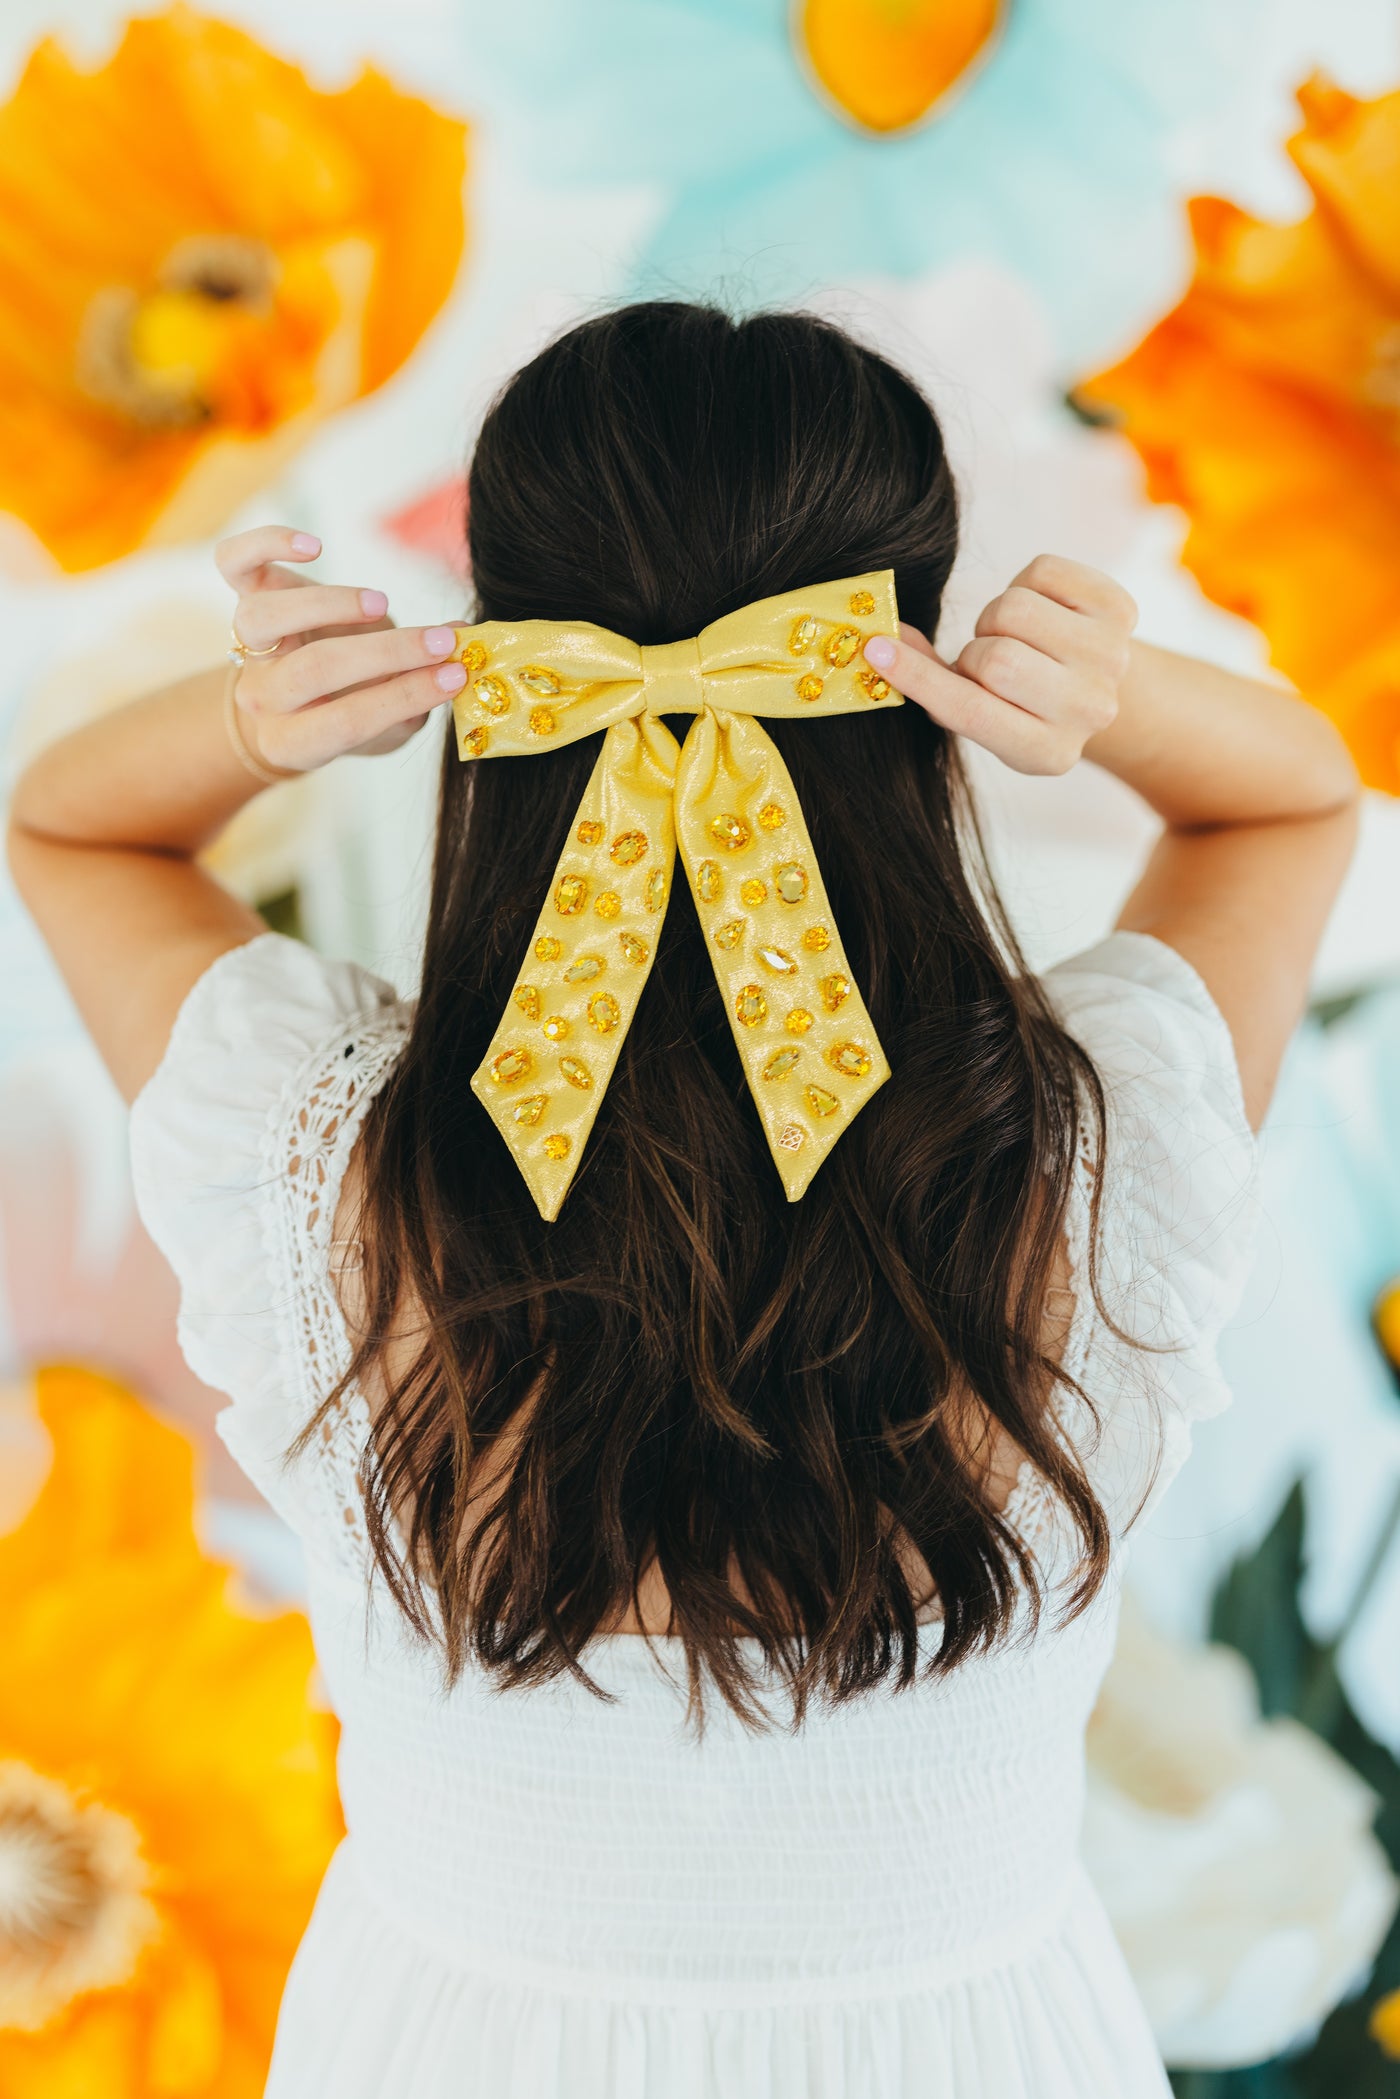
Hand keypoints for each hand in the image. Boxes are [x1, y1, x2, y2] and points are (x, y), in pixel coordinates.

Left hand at [219, 525, 465, 770]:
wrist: (290, 703)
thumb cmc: (349, 714)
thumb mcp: (386, 726)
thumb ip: (418, 696)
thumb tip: (461, 648)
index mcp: (292, 740)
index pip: (346, 722)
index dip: (403, 697)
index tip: (455, 675)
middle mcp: (263, 694)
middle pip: (314, 670)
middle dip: (387, 653)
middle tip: (441, 642)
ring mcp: (249, 643)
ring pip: (263, 617)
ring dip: (329, 604)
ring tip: (380, 605)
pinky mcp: (247, 594)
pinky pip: (234, 563)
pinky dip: (267, 544)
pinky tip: (315, 547)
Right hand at [863, 554, 1136, 775]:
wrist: (1097, 683)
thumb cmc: (1021, 701)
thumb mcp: (979, 711)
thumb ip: (930, 682)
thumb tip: (879, 643)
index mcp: (1047, 752)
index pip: (970, 712)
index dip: (917, 679)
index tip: (877, 650)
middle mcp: (1089, 710)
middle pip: (995, 658)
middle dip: (975, 652)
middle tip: (986, 661)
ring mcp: (1112, 659)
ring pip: (1015, 608)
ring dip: (999, 617)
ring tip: (1016, 638)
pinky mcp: (1122, 609)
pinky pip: (1042, 571)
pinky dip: (1028, 583)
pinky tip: (1044, 612)